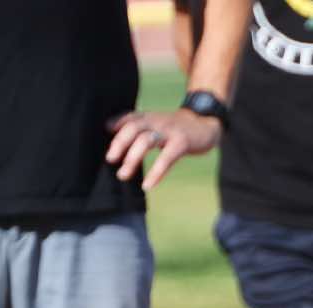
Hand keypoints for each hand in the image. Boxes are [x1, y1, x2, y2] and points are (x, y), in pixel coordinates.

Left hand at [104, 108, 221, 189]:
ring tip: (123, 175)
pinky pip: (166, 158)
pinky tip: (148, 185)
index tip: (106, 135)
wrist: (206, 121)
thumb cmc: (178, 127)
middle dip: (119, 144)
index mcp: (149, 117)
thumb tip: (109, 126)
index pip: (129, 118)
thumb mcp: (156, 121)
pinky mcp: (182, 143)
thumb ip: (136, 124)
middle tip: (110, 160)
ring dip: (132, 158)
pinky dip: (156, 172)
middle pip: (133, 128)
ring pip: (145, 141)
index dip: (116, 125)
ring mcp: (169, 131)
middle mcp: (156, 121)